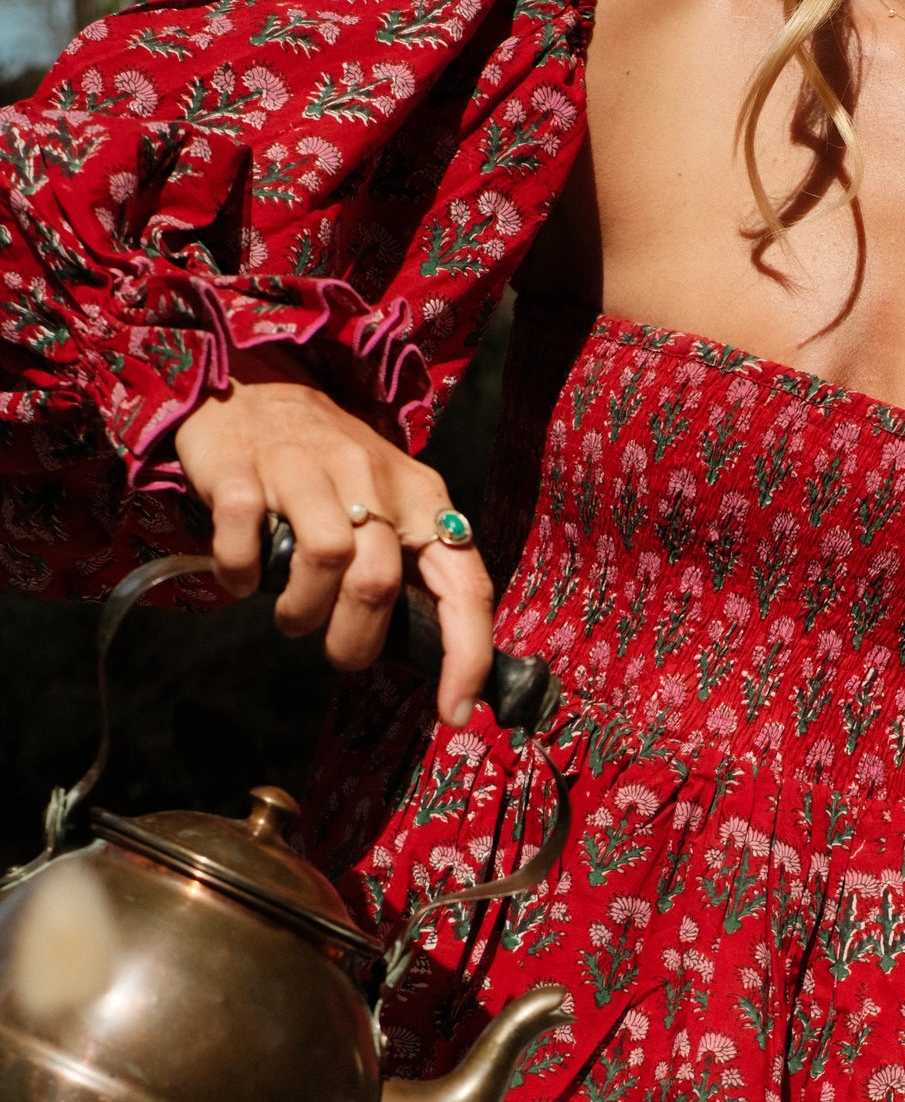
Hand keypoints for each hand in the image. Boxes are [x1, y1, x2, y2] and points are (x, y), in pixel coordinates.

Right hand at [173, 350, 492, 725]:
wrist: (253, 389)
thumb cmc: (330, 470)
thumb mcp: (389, 508)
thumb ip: (411, 571)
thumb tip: (433, 659)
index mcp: (422, 499)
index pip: (464, 585)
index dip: (466, 655)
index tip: (455, 712)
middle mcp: (371, 477)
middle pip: (379, 583)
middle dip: (354, 642)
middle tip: (336, 650)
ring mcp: (304, 468)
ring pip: (324, 559)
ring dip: (301, 612)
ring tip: (291, 616)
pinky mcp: (243, 468)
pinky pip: (246, 539)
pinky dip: (240, 574)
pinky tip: (243, 576)